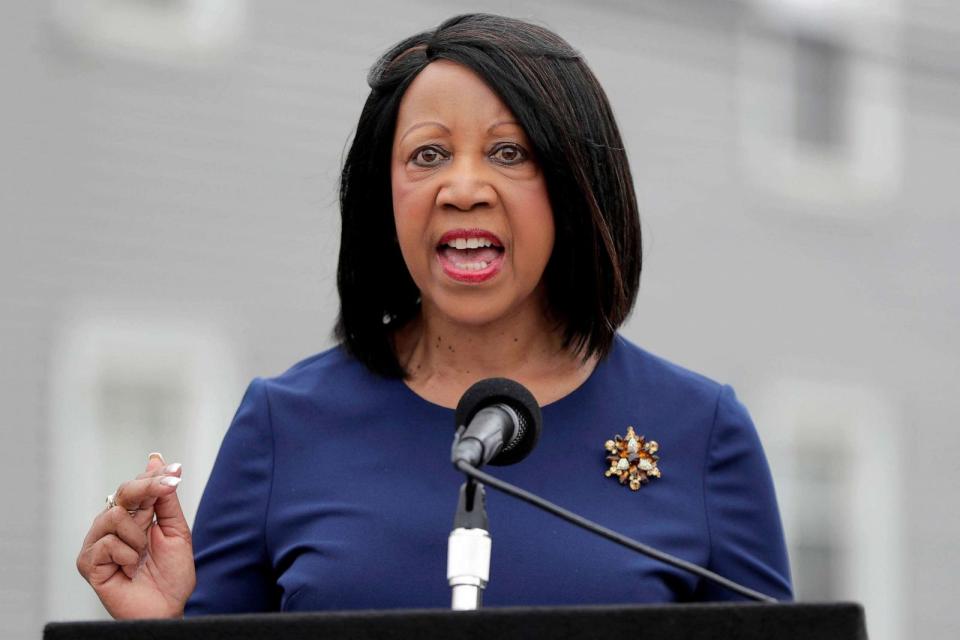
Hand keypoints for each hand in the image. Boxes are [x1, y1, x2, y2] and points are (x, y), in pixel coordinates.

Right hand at [77, 453, 196, 618]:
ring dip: (137, 536)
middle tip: (168, 491)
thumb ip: (166, 499)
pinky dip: (126, 556)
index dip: (156, 476)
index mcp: (134, 516)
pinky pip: (106, 544)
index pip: (139, 486)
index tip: (176, 471)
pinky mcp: (88, 562)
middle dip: (148, 490)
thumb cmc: (171, 575)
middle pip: (124, 492)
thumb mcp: (176, 530)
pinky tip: (130, 570)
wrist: (166, 608)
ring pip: (114, 516)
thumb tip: (156, 460)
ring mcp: (97, 543)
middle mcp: (112, 525)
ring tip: (142, 556)